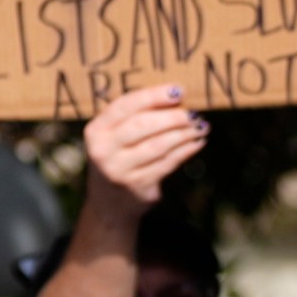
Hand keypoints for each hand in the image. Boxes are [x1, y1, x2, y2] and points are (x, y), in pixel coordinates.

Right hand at [83, 85, 208, 217]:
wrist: (109, 205)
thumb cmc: (118, 159)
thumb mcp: (114, 137)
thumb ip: (134, 118)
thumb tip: (175, 96)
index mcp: (97, 130)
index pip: (125, 106)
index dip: (153, 96)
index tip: (178, 90)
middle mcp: (104, 150)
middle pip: (142, 125)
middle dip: (172, 117)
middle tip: (193, 113)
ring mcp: (120, 171)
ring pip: (158, 145)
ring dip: (183, 134)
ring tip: (200, 126)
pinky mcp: (139, 187)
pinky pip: (167, 164)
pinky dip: (185, 151)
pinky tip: (196, 143)